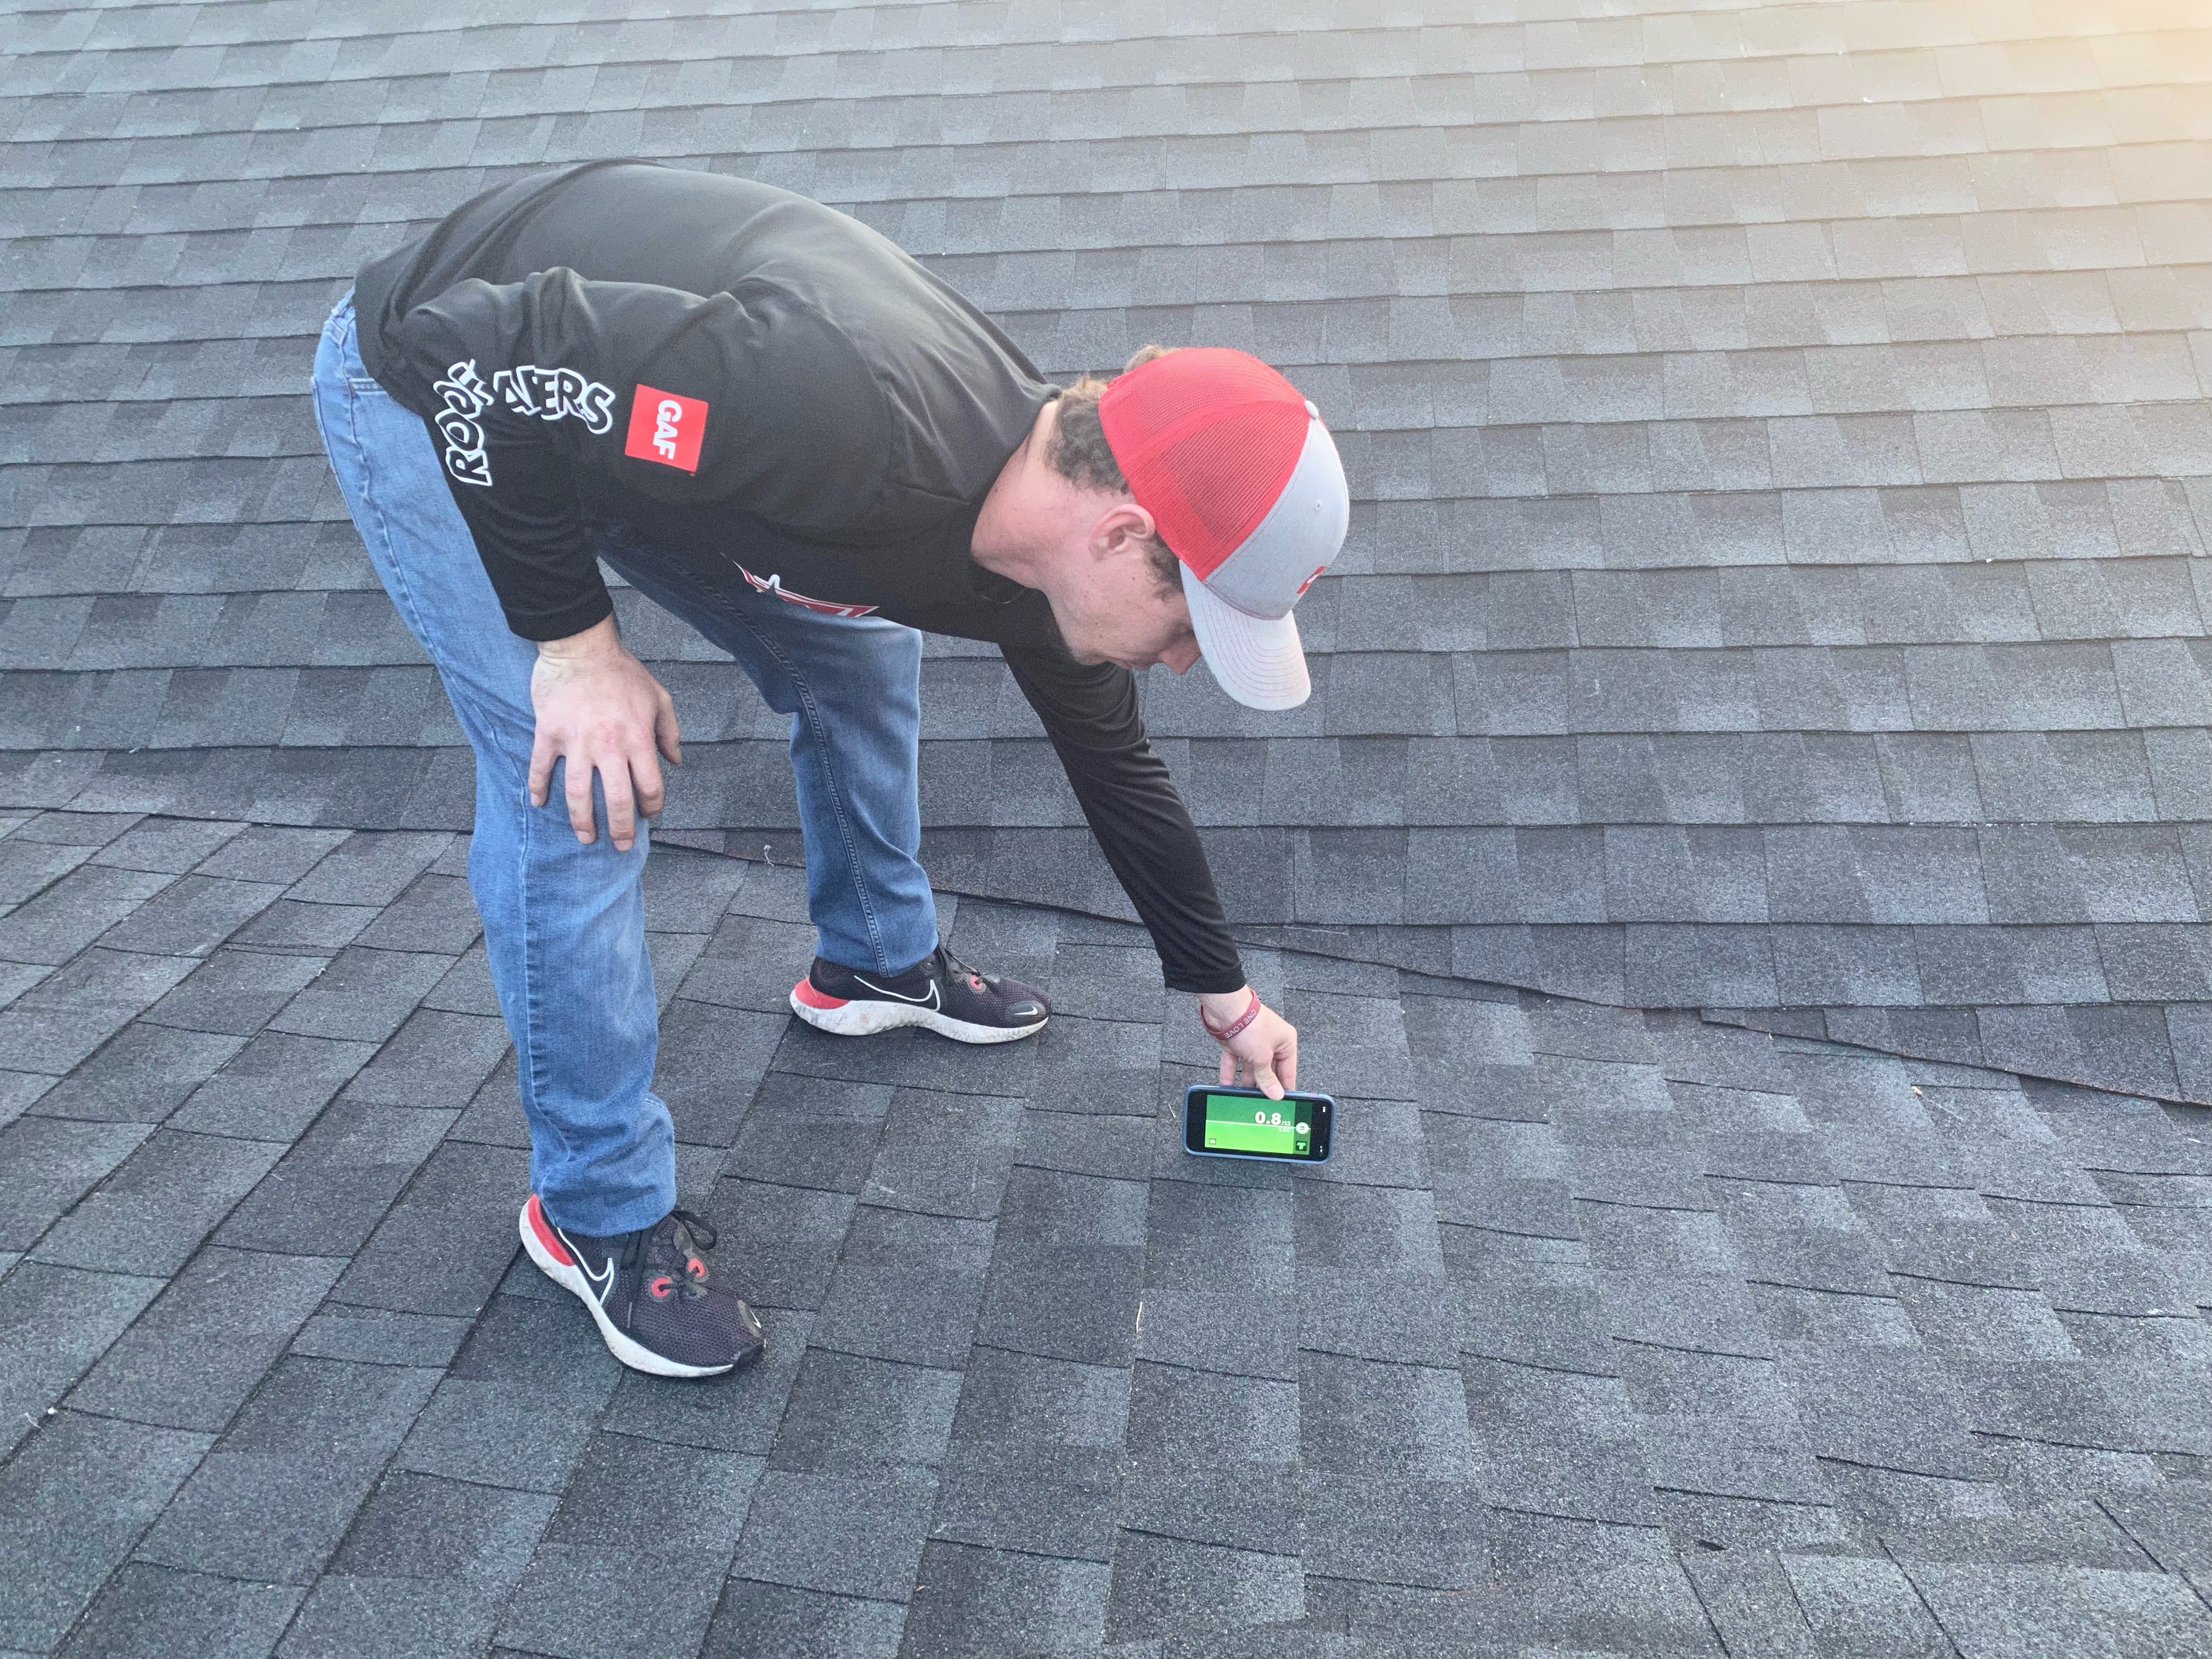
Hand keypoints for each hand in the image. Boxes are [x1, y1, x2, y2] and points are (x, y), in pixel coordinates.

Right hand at [528, 615, 681, 850]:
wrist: (580, 646)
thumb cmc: (623, 672)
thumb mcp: (659, 698)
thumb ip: (669, 732)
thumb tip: (675, 762)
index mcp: (638, 739)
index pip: (649, 786)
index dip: (652, 807)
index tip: (649, 814)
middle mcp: (609, 746)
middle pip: (616, 800)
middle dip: (620, 829)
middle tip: (620, 844)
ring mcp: (576, 741)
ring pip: (578, 793)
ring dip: (582, 821)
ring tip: (586, 837)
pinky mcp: (549, 733)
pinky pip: (541, 767)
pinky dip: (538, 788)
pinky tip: (539, 803)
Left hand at [1199, 987, 1297, 1099]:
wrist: (1225, 1008)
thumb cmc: (1250, 1024)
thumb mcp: (1262, 1057)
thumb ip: (1267, 1078)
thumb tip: (1276, 1094)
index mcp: (1285, 1042)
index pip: (1288, 1071)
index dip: (1284, 1087)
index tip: (1280, 1102)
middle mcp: (1271, 1041)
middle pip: (1269, 1070)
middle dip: (1262, 1085)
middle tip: (1260, 1102)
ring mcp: (1252, 1041)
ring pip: (1250, 1067)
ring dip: (1245, 1081)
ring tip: (1242, 1097)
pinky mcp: (1236, 1041)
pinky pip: (1235, 1061)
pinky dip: (1230, 1072)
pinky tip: (1227, 1086)